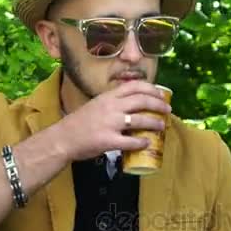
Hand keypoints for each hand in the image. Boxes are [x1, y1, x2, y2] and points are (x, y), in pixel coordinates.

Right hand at [56, 81, 170, 160]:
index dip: (151, 89)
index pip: (134, 86)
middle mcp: (111, 107)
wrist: (62, 139)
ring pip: (140, 120)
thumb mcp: (96, 105)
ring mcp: (110, 124)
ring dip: (155, 123)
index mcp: (108, 96)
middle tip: (167, 110)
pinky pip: (131, 141)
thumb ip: (113, 103)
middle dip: (158, 104)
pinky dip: (142, 142)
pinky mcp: (108, 140)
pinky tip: (147, 143)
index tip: (160, 94)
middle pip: (142, 101)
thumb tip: (132, 104)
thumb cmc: (79, 123)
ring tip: (162, 126)